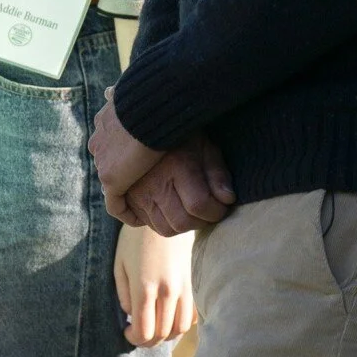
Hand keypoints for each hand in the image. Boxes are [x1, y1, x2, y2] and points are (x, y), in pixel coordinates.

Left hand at [90, 90, 165, 221]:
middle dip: (122, 169)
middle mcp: (100, 141)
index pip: (110, 138)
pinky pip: (115, 203)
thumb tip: (108, 89)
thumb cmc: (151, 95)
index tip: (136, 154)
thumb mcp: (134, 90)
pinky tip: (141, 216)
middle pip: (108, 159)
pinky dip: (126, 211)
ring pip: (112, 180)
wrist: (147, 107)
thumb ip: (120, 93)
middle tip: (141, 179)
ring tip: (144, 199)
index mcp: (106, 119)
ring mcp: (104, 161)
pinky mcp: (112, 179)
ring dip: (126, 189)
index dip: (122, 148)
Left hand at [113, 224, 196, 348]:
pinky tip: (171, 317)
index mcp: (144, 287)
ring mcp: (184, 287)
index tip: (127, 331)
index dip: (134, 339)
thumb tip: (132, 315)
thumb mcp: (120, 265)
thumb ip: (124, 295)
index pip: (144, 332)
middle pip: (162, 335)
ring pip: (180, 329)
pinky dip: (182, 324)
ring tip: (155, 328)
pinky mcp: (194, 283)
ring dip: (166, 336)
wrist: (166, 214)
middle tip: (139, 334)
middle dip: (148, 341)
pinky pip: (193, 315)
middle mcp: (167, 291)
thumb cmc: (135, 239)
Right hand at [122, 137, 236, 235]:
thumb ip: (217, 173)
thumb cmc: (181, 136)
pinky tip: (176, 210)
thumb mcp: (204, 146)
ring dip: (185, 225)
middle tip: (210, 210)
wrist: (143, 127)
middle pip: (182, 222)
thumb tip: (227, 200)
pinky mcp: (128, 200)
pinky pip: (150, 225)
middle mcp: (154, 183)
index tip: (224, 205)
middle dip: (203, 221)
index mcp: (176, 166)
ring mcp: (138, 194)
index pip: (199, 205)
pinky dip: (167, 223)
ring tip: (194, 211)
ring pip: (166, 229)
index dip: (217, 211)